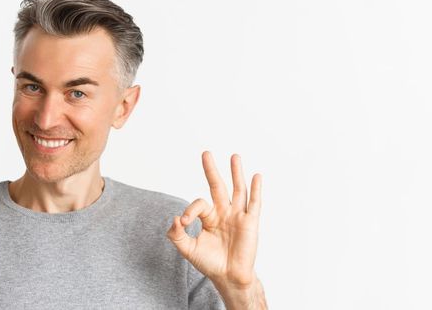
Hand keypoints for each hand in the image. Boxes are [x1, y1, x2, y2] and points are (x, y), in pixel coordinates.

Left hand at [167, 151, 261, 288]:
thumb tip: (175, 218)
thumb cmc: (210, 264)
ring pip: (237, 190)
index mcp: (210, 217)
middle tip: (205, 153)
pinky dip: (255, 190)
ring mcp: (238, 216)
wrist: (229, 278)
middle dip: (211, 170)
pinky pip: (254, 203)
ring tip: (234, 156)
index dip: (190, 210)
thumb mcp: (188, 249)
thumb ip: (177, 235)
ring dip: (236, 173)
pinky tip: (256, 176)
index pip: (199, 203)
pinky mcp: (250, 223)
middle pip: (217, 186)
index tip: (184, 223)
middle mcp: (224, 213)